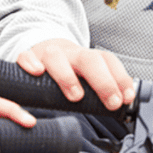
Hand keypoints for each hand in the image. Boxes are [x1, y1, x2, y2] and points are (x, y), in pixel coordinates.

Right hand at [15, 38, 134, 111]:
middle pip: (88, 59)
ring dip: (68, 76)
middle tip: (111, 102)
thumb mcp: (88, 75)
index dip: (120, 78)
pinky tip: (37, 72)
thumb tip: (126, 104)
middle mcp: (70, 54)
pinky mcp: (28, 57)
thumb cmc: (69, 68)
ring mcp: (48, 54)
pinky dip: (30, 63)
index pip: (108, 61)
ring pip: (56, 57)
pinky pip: (26, 56)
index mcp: (88, 57)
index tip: (126, 98)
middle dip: (103, 81)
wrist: (44, 48)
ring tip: (76, 96)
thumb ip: (104, 89)